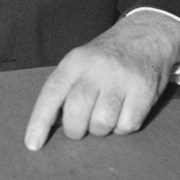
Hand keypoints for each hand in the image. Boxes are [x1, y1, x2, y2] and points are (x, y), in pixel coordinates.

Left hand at [24, 11, 179, 150]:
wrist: (147, 34)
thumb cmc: (106, 57)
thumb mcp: (81, 61)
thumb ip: (66, 88)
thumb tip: (51, 124)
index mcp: (75, 61)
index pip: (52, 92)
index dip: (40, 120)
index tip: (33, 144)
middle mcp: (96, 68)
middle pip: (76, 112)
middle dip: (75, 129)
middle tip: (82, 125)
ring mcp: (120, 78)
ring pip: (102, 124)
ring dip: (102, 128)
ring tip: (106, 112)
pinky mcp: (143, 89)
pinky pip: (126, 126)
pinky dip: (123, 126)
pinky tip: (125, 109)